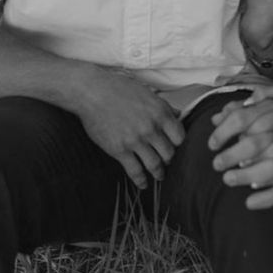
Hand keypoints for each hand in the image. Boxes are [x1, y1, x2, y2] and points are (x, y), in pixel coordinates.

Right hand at [75, 66, 184, 190]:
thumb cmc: (118, 88)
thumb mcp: (146, 93)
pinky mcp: (119, 150)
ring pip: (155, 164)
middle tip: (167, 162)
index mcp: (160, 112)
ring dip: (158, 173)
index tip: (175, 147)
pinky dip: (141, 180)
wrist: (92, 92)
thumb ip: (164, 106)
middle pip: (169, 153)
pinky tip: (143, 184)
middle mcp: (151, 128)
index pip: (180, 137)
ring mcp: (135, 140)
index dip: (178, 144)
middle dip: (169, 160)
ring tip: (159, 176)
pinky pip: (135, 171)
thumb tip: (177, 114)